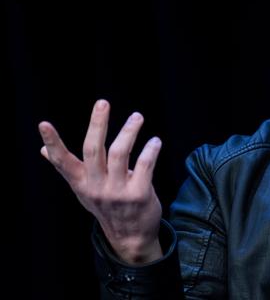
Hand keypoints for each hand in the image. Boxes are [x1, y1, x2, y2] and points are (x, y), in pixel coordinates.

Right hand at [39, 99, 163, 263]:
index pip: (62, 161)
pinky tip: (155, 141)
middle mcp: (96, 187)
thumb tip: (42, 150)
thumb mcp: (83, 190)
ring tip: (137, 117)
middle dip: (97, 124)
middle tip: (102, 103)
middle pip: (93, 150)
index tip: (43, 124)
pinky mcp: (138, 195)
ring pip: (120, 153)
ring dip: (129, 131)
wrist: (130, 237)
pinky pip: (145, 165)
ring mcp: (117, 192)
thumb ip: (68, 168)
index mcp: (81, 183)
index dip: (53, 142)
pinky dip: (150, 150)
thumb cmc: (106, 205)